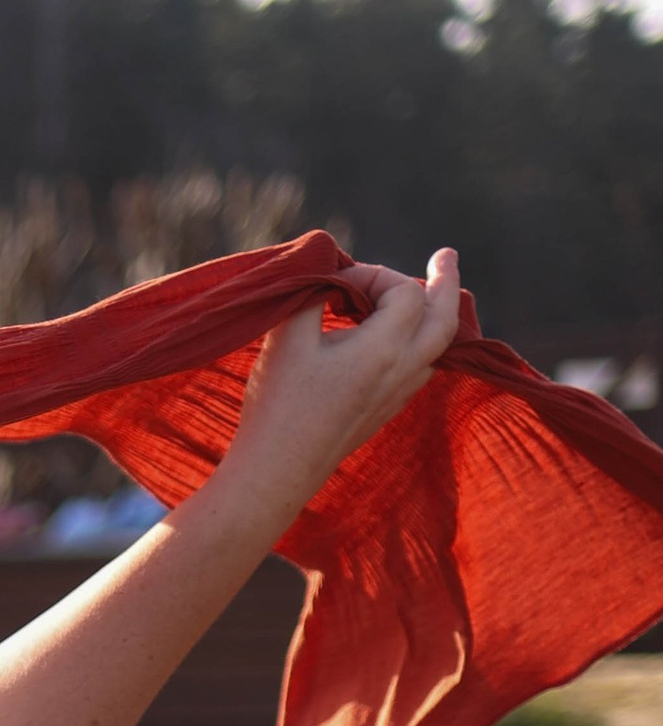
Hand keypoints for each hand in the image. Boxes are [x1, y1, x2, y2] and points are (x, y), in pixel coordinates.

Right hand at [224, 249, 463, 518]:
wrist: (277, 470)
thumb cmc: (278, 402)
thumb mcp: (286, 334)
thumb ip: (312, 288)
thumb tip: (330, 265)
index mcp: (384, 348)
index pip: (404, 290)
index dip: (375, 273)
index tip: (336, 283)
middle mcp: (403, 370)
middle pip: (445, 318)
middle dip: (446, 283)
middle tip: (446, 255)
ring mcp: (398, 394)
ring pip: (437, 346)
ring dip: (434, 315)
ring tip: (428, 295)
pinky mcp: (386, 411)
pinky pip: (420, 368)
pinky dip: (420, 342)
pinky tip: (402, 338)